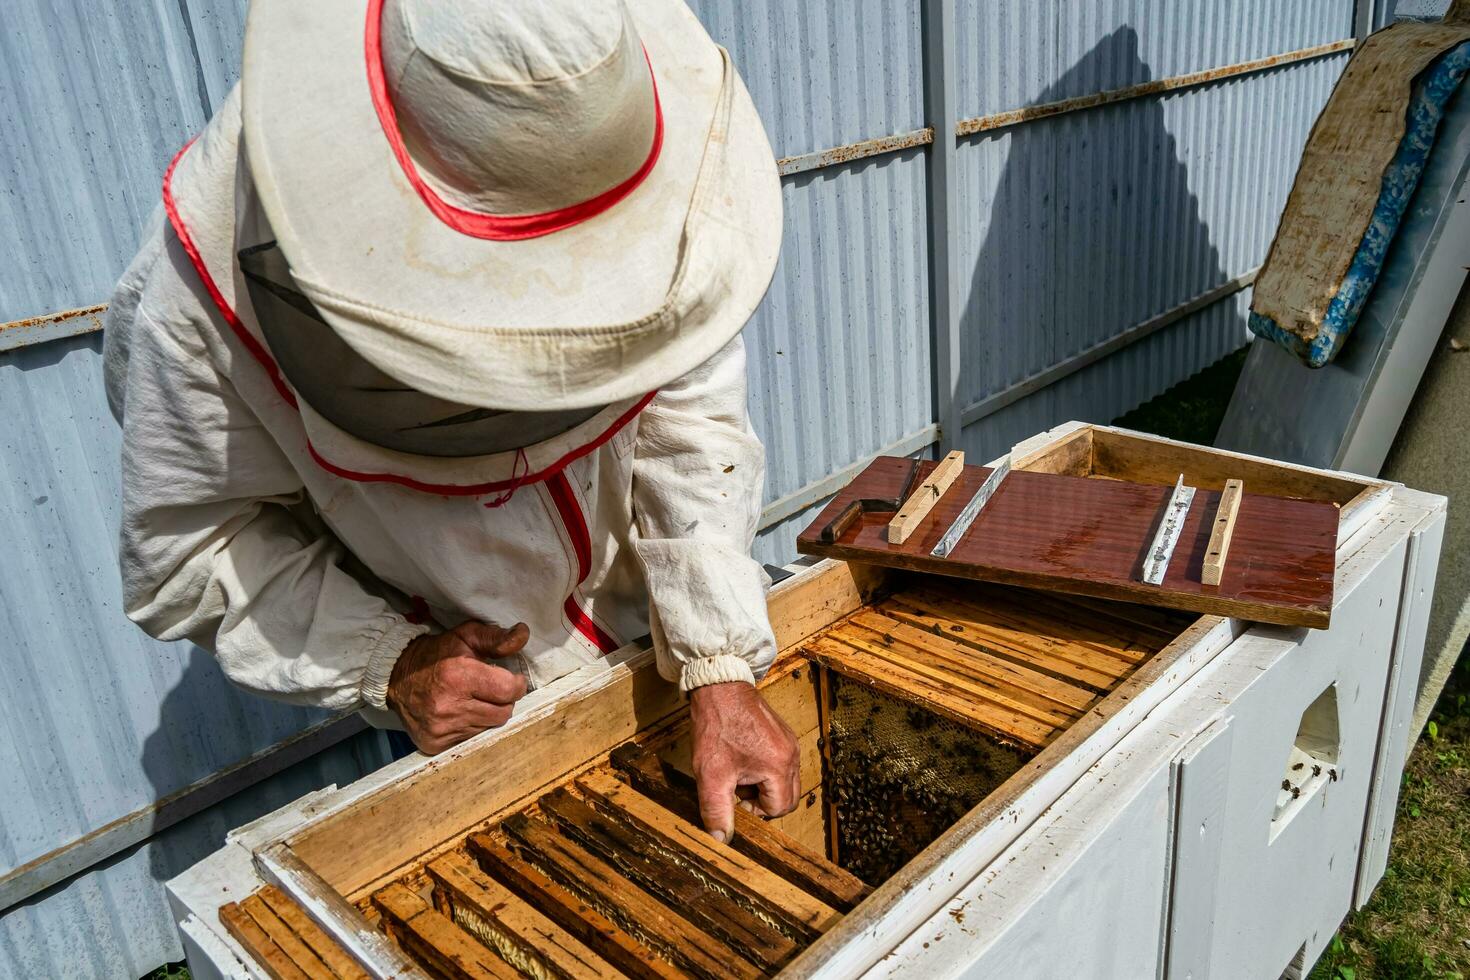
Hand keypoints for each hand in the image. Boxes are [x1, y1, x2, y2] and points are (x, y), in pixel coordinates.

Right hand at [387, 621, 529, 754]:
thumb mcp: (465, 636)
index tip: (511, 679)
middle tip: (491, 690)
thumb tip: (522, 634)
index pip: (507, 691)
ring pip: (488, 728)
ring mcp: (441, 729)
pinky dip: (471, 727)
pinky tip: (460, 714)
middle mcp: (448, 706)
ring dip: (487, 715)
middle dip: (503, 701)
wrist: (395, 678)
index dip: (515, 684)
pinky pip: (470, 740)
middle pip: (502, 713)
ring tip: (473, 700)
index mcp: (458, 676)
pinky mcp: (434, 744)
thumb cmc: (436, 655)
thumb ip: (496, 638)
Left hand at [689, 681, 799, 842]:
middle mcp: (791, 755)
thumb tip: (721, 840)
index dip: (754, 811)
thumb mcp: (712, 774)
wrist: (719, 687)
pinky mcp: (782, 735)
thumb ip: (717, 811)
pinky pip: (780, 764)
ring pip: (784, 781)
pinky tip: (741, 759)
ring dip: (761, 786)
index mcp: (779, 766)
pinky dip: (763, 770)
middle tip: (736, 789)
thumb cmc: (717, 727)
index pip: (778, 809)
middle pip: (787, 798)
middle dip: (761, 801)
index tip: (733, 798)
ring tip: (737, 772)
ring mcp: (789, 743)